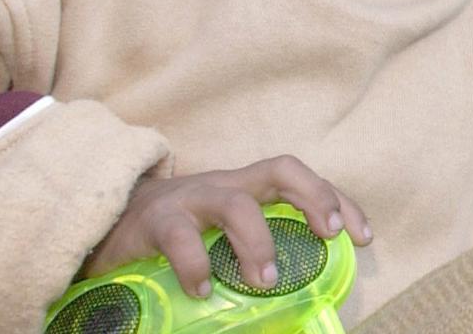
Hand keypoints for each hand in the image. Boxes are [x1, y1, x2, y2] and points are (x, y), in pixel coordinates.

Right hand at [82, 155, 371, 297]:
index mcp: (247, 188)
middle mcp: (225, 185)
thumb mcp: (222, 235)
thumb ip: (254, 252)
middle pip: (280, 169)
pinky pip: (180, 238)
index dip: (336, 199)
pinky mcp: (155, 221)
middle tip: (329, 236)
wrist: (107, 221)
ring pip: (235, 204)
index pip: (300, 179)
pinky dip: (196, 265)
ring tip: (266, 281)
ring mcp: (190, 198)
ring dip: (258, 243)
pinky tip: (204, 290)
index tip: (364, 236)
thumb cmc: (178, 233)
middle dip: (314, 197)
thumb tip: (296, 303)